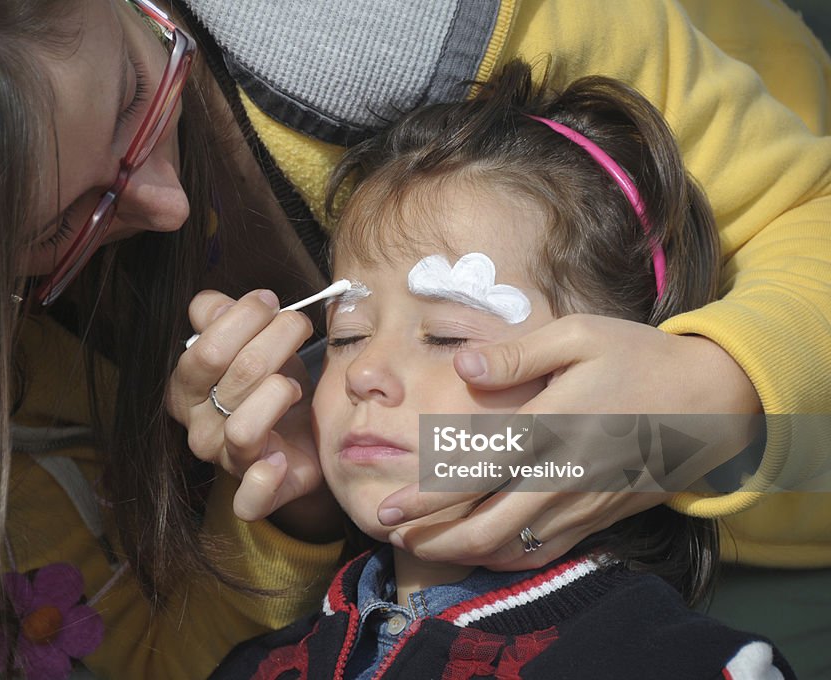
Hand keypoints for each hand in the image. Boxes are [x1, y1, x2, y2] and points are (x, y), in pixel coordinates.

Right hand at [167, 289, 339, 539]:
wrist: (303, 435)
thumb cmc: (270, 382)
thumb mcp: (246, 340)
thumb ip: (220, 315)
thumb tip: (214, 305)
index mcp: (186, 389)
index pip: (205, 350)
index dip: (243, 318)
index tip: (272, 302)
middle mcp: (199, 428)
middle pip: (235, 377)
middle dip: (276, 340)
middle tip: (298, 326)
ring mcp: (226, 462)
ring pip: (244, 428)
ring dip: (279, 393)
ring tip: (294, 385)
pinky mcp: (258, 493)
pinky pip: (249, 500)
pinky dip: (263, 480)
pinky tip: (280, 459)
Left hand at [379, 314, 761, 568]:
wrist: (710, 402)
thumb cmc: (638, 359)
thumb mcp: (580, 336)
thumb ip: (516, 354)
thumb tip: (462, 365)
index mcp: (548, 428)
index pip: (474, 474)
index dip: (426, 500)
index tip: (388, 509)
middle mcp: (561, 475)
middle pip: (485, 529)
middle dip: (433, 540)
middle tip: (394, 535)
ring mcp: (581, 504)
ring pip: (512, 549)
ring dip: (462, 554)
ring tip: (424, 546)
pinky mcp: (598, 518)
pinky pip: (544, 553)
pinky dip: (505, 559)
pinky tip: (481, 552)